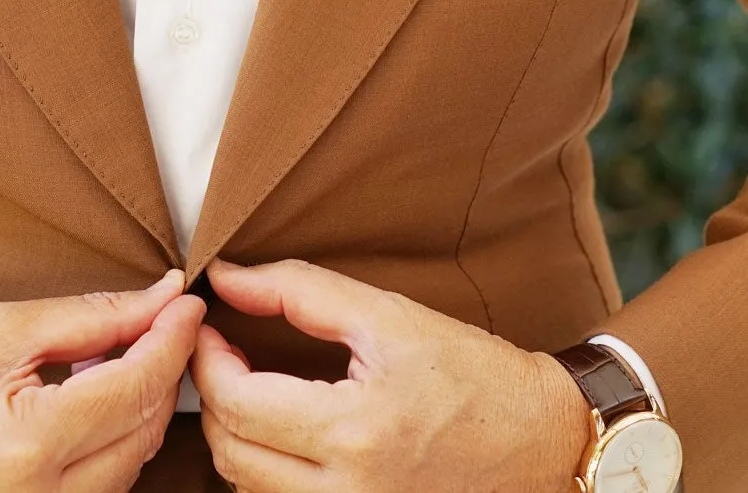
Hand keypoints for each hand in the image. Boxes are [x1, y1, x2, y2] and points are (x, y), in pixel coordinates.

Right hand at [0, 269, 203, 491]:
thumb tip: (158, 298)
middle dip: (161, 371)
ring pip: (131, 466)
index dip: (171, 339)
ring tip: (115, 355)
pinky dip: (112, 441)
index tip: (186, 301)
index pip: (135, 388)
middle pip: (144, 432)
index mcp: (25, 447)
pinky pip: (101, 487)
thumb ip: (87, 318)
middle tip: (157, 319)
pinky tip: (94, 400)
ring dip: (138, 408)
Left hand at [191, 259, 584, 491]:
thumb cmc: (473, 375)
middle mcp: (348, 491)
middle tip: (222, 353)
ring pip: (246, 485)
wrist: (542, 440)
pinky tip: (281, 430)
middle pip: (230, 452)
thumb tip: (226, 277)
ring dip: (234, 434)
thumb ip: (299, 291)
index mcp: (354, 431)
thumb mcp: (388, 316)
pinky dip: (264, 467)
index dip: (205, 361)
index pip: (236, 403)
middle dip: (211, 397)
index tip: (209, 328)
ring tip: (250, 386)